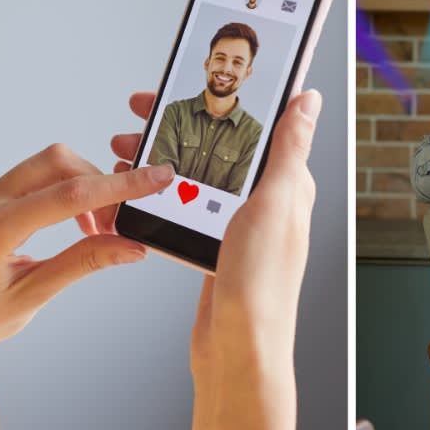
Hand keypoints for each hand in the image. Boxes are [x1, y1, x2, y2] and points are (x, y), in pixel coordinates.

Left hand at [0, 144, 172, 429]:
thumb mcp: (33, 297)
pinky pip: (35, 179)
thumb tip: (133, 246)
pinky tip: (79, 227)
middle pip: (59, 161)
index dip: (121, 185)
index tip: (158, 178)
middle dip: (100, 182)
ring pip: (48, 164)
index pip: (71, 195)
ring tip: (100, 231)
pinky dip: (65, 193)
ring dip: (83, 187)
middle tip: (121, 223)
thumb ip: (84, 263)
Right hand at [113, 89, 323, 429]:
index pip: (257, 125)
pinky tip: (136, 189)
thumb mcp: (276, 202)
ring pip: (197, 175)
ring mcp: (240, 226)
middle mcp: (267, 203)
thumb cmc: (262, 282)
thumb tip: (307, 100)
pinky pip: (186, 208)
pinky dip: (161, 193)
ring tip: (122, 150)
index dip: (222, 99)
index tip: (185, 81)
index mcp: (289, 186)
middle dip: (177, 126)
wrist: (239, 348)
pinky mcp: (217, 249)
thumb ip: (288, 149)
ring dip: (161, 159)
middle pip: (219, 147)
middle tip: (138, 112)